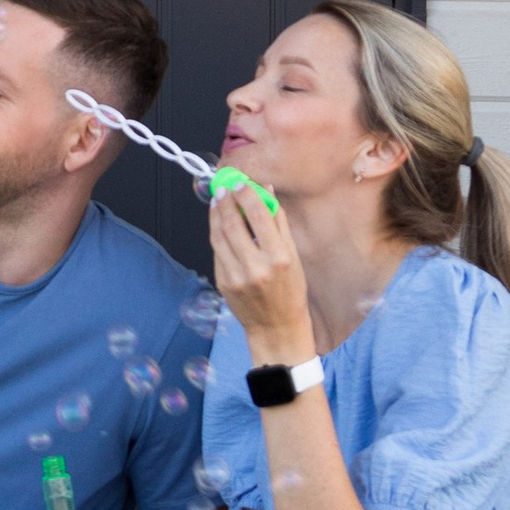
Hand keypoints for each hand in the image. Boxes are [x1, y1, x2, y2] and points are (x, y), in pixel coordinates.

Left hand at [208, 180, 315, 357]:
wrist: (276, 327)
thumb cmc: (290, 290)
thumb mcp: (293, 257)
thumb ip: (279, 223)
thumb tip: (267, 192)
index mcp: (279, 258)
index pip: (258, 217)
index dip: (246, 195)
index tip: (240, 183)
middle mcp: (256, 267)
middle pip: (234, 223)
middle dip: (226, 200)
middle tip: (223, 187)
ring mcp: (236, 276)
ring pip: (219, 235)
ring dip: (216, 214)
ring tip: (218, 199)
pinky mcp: (222, 282)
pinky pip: (217, 251)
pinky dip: (217, 233)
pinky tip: (219, 222)